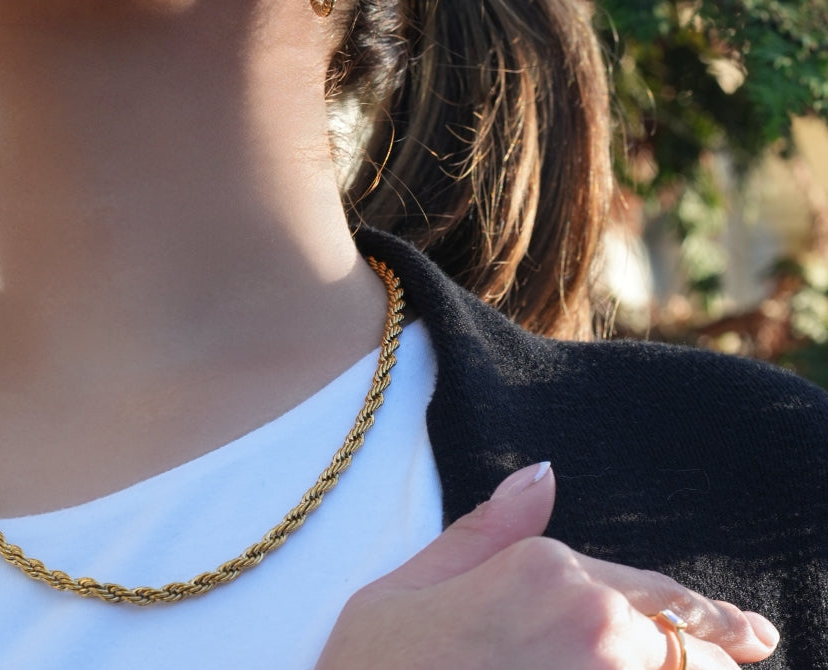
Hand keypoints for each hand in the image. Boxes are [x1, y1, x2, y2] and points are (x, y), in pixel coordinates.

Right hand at [316, 463, 779, 668]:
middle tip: (750, 643)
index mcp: (544, 575)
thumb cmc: (373, 668)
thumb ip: (488, 532)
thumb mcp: (412, 586)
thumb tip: (543, 474)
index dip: (704, 612)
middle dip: (719, 644)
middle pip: (688, 641)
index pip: (646, 588)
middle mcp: (593, 630)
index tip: (747, 630)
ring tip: (727, 664)